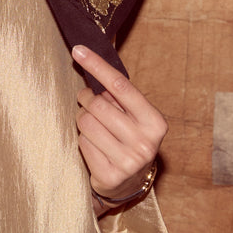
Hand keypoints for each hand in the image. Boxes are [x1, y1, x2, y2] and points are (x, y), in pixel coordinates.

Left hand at [72, 44, 166, 209]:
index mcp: (154, 121)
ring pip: (86, 123)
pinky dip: (83, 139)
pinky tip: (96, 146)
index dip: (97, 65)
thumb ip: (116, 91)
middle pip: (97, 105)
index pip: (120, 85)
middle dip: (86, 99)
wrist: (131, 182)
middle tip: (88, 101)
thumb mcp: (132, 113)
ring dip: (83, 119)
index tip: (78, 50)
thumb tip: (88, 57)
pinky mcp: (110, 176)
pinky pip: (82, 143)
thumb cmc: (129, 135)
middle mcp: (145, 142)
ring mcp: (129, 162)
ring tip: (94, 125)